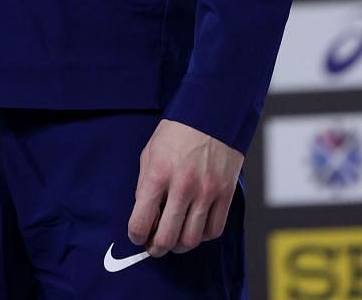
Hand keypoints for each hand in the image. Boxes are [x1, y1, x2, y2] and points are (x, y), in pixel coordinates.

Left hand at [127, 119, 244, 256]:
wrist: (213, 113)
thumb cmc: (178, 131)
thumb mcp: (150, 152)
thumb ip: (144, 184)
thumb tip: (144, 211)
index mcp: (159, 174)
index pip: (141, 221)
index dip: (136, 236)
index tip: (137, 236)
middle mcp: (183, 186)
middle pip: (167, 238)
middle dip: (156, 249)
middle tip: (154, 246)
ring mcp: (207, 191)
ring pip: (191, 239)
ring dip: (179, 246)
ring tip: (175, 239)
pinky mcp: (226, 193)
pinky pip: (214, 229)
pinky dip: (202, 235)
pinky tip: (195, 226)